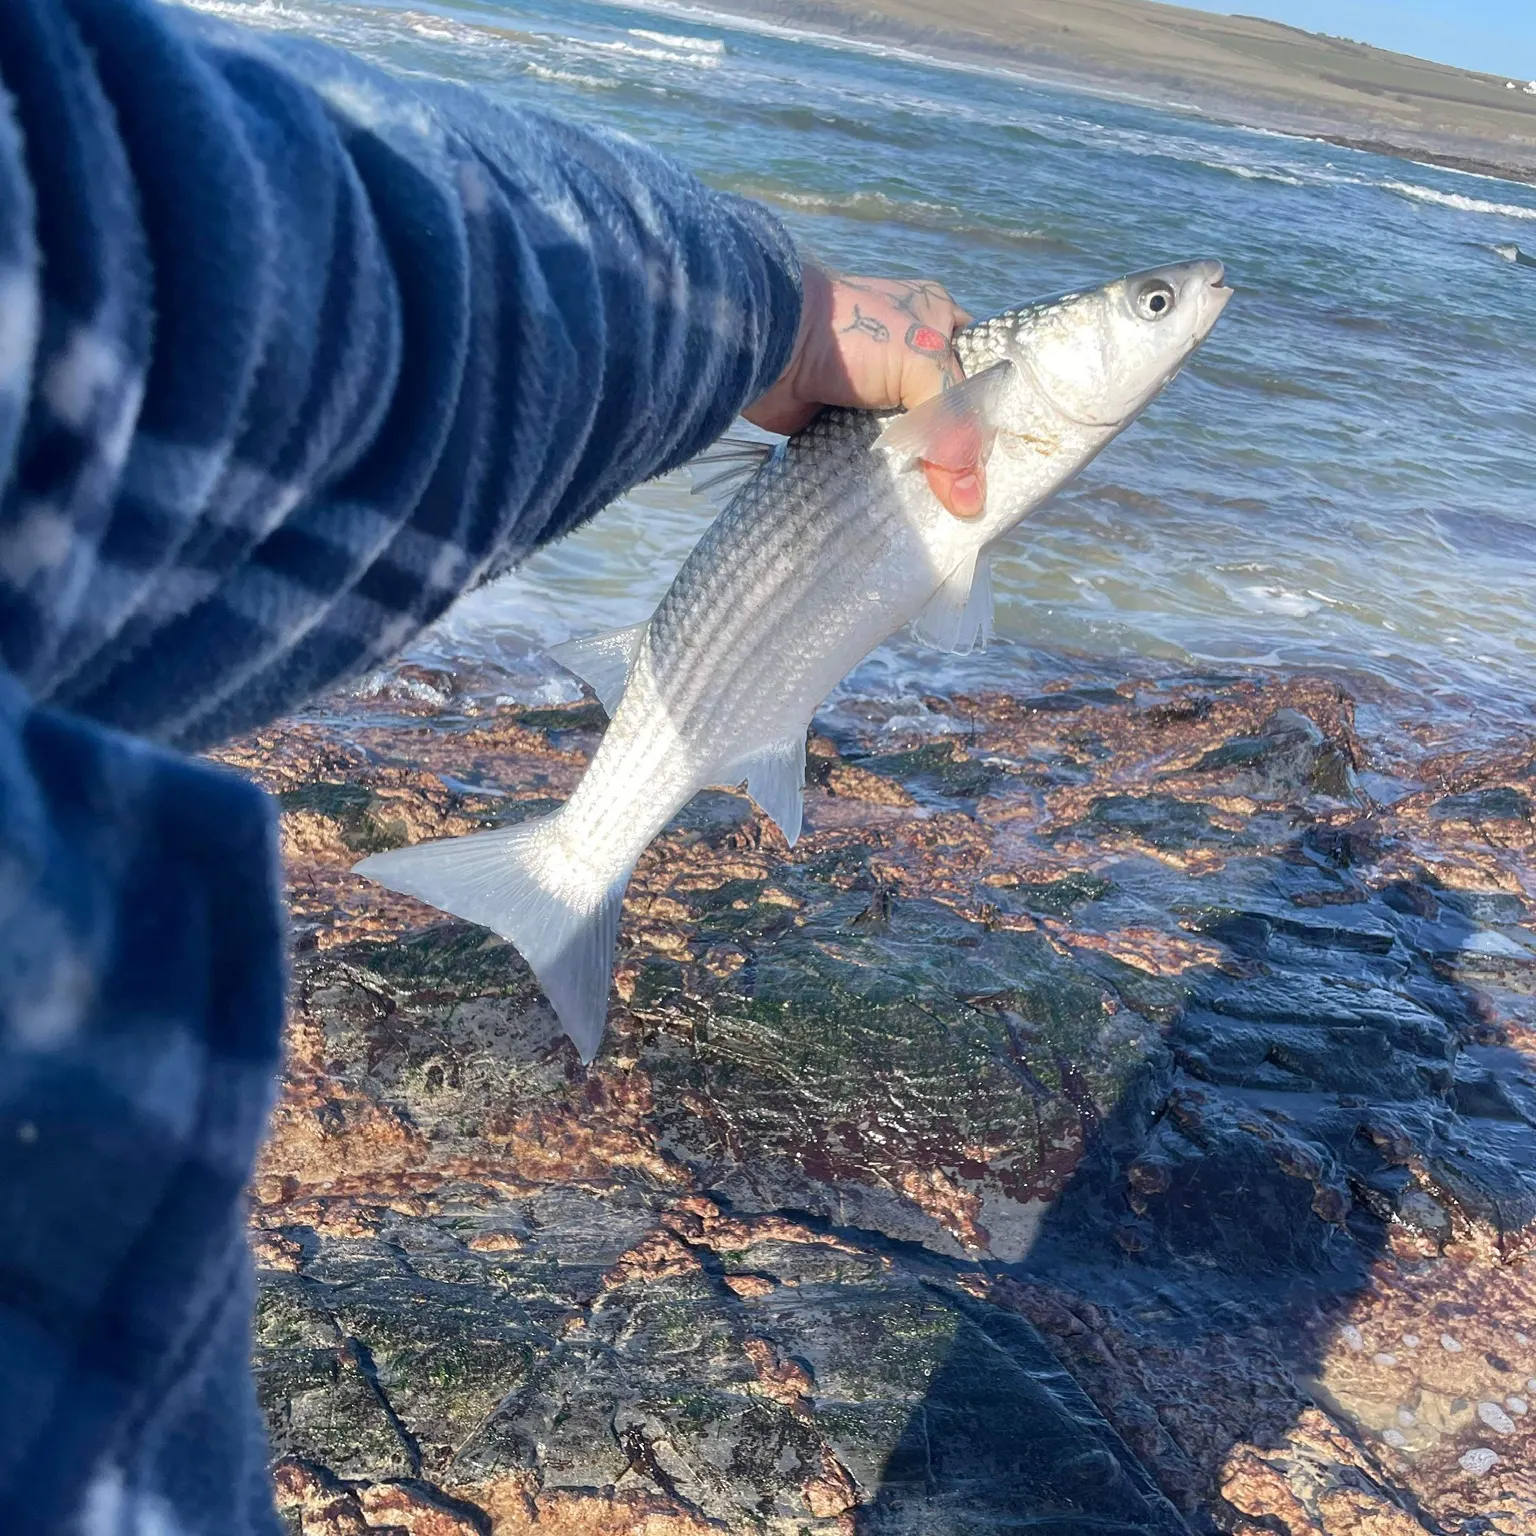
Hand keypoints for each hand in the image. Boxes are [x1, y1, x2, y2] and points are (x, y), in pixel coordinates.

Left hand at [744, 265, 983, 517]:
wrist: (773, 347)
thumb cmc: (855, 336)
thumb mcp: (922, 365)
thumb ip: (953, 427)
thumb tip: (970, 501)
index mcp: (936, 319)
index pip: (978, 371)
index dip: (990, 414)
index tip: (1002, 461)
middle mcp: (908, 353)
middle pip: (946, 410)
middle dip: (956, 449)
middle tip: (975, 494)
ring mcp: (873, 390)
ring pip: (911, 437)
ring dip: (922, 469)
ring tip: (946, 509)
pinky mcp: (843, 421)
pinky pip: (875, 456)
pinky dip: (887, 477)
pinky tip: (905, 505)